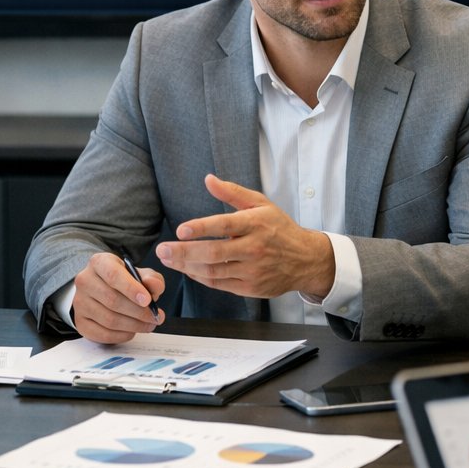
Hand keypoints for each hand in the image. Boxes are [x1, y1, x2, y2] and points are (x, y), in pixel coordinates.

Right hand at [70, 252, 165, 343]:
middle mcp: (85, 281)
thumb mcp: (140, 274)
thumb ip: (151, 279)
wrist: (103, 290)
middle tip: (156, 317)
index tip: (147, 300)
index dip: (131, 289)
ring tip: (149, 325)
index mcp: (99, 263)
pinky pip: (103, 334)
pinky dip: (122, 335)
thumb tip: (153, 286)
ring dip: (133, 325)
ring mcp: (79, 302)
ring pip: (109, 319)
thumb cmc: (124, 282)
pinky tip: (132, 331)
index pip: (113, 275)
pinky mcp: (80, 322)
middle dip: (138, 312)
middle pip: (112, 300)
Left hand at [154, 174, 334, 299]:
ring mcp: (253, 270)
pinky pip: (219, 284)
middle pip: (214, 253)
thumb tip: (208, 179)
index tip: (181, 230)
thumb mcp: (260, 204)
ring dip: (187, 266)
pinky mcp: (250, 288)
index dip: (202, 228)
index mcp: (256, 223)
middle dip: (184, 252)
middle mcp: (254, 248)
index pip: (225, 225)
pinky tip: (187, 269)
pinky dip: (200, 277)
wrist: (306, 260)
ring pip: (213, 271)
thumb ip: (232, 192)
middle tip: (162, 250)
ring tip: (168, 260)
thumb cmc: (279, 228)